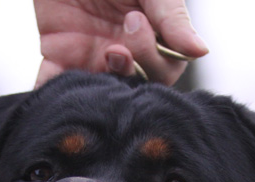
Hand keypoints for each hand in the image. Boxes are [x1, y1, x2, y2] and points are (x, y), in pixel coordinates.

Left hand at [33, 0, 207, 86]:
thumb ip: (172, 17)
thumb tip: (201, 51)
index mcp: (153, 35)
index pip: (163, 69)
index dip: (151, 57)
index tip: (135, 22)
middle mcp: (126, 51)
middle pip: (133, 86)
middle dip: (126, 73)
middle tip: (115, 48)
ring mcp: (93, 56)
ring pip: (98, 91)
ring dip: (94, 90)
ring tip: (89, 70)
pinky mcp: (59, 54)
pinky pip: (56, 81)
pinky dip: (54, 88)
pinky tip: (55, 86)